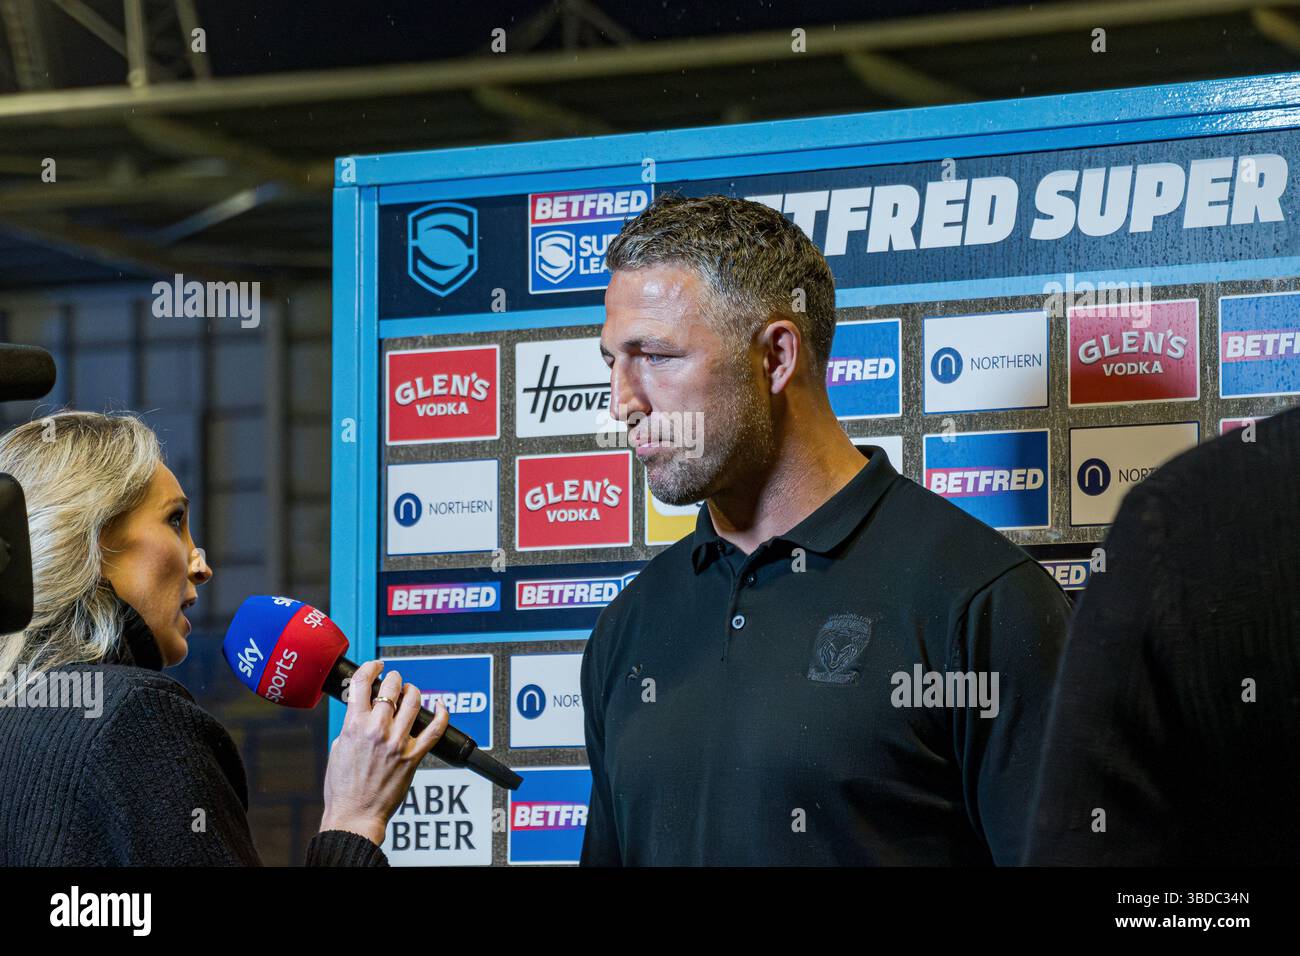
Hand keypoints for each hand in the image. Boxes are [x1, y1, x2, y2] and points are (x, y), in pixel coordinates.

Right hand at [319, 659, 448, 845]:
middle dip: (394, 679)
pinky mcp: (413, 756)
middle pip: (392, 688)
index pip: (362, 683)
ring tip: (410, 693)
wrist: (355, 815)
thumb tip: (361, 712)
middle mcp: (377, 730)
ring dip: (413, 691)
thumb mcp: (338, 749)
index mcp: (353, 726)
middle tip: (394, 681)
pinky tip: (441, 704)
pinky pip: (435, 729)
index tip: (376, 666)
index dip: (370, 668)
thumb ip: (351, 726)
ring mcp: (397, 742)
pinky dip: (442, 713)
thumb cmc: (343, 788)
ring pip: (414, 701)